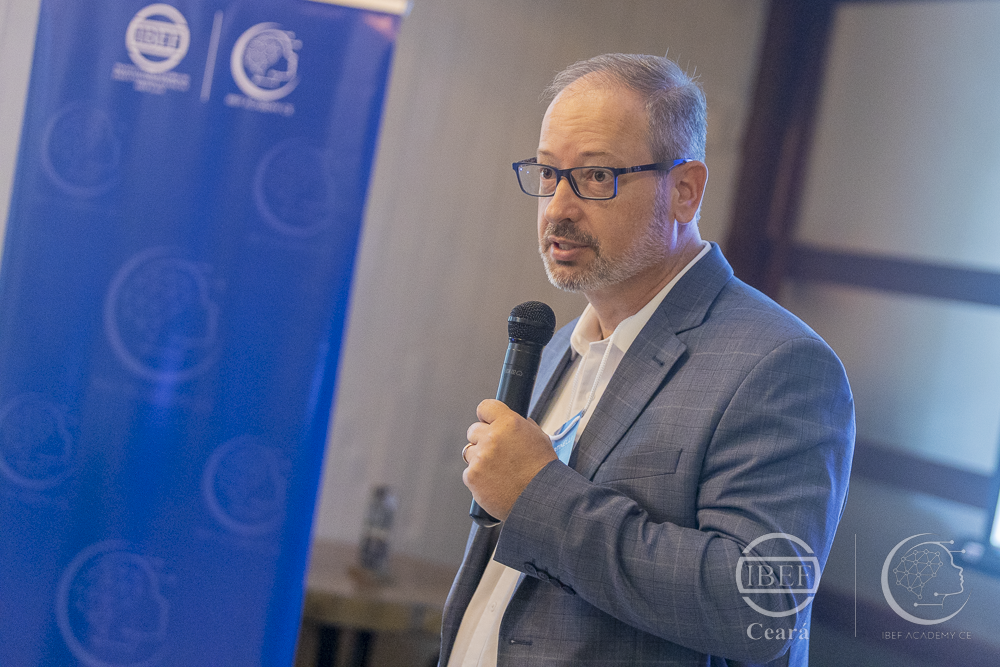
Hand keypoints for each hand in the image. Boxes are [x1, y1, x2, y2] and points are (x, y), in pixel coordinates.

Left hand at [463, 399, 557, 520]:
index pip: (485, 407)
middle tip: (497, 453)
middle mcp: (492, 437)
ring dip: (479, 459)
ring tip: (498, 471)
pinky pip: (468, 472)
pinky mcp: (472, 476)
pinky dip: (478, 478)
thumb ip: (523, 426)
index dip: (486, 416)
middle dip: (482, 439)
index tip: (487, 421)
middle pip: (473, 430)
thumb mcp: (540, 439)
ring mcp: (480, 457)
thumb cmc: (543, 472)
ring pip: (469, 452)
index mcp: (508, 423)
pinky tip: (494, 483)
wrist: (539, 499)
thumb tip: (516, 421)